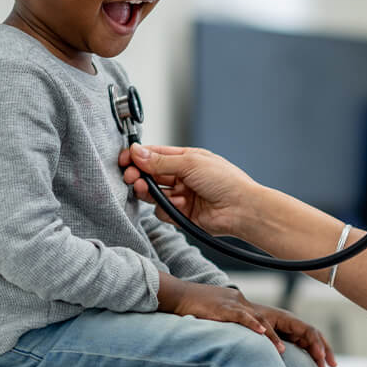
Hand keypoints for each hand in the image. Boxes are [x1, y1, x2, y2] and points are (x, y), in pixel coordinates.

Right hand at [119, 144, 257, 236]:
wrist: (241, 209)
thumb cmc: (225, 181)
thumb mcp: (190, 163)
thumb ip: (160, 161)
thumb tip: (137, 152)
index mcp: (186, 159)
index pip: (155, 155)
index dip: (138, 157)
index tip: (124, 160)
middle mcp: (183, 176)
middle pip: (151, 174)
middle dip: (139, 175)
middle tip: (130, 176)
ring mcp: (182, 196)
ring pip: (154, 193)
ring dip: (148, 191)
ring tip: (145, 189)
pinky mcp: (182, 214)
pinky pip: (163, 212)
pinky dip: (166, 208)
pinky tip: (178, 205)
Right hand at [156, 273, 285, 353]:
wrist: (176, 294)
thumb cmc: (191, 306)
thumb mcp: (212, 313)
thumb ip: (224, 322)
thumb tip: (229, 339)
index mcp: (236, 301)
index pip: (258, 316)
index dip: (270, 331)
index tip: (280, 345)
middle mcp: (237, 300)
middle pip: (262, 317)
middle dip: (276, 335)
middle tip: (286, 351)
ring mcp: (230, 303)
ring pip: (256, 318)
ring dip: (270, 335)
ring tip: (281, 349)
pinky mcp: (222, 307)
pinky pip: (241, 316)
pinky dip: (252, 324)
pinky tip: (262, 332)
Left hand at [251, 303, 336, 366]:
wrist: (244, 312)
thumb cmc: (253, 317)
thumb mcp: (262, 325)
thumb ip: (272, 337)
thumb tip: (282, 350)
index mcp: (289, 319)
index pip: (309, 331)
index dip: (316, 343)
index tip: (320, 356)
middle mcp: (294, 325)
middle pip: (315, 336)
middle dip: (325, 350)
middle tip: (332, 366)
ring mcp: (293, 331)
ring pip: (312, 342)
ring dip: (321, 355)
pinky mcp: (290, 338)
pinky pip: (305, 346)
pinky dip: (312, 355)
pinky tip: (316, 365)